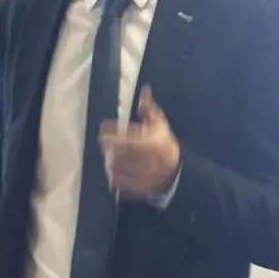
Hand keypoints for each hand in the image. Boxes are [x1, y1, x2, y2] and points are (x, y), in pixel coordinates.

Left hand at [100, 85, 181, 199]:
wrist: (176, 170)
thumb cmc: (164, 143)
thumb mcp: (160, 123)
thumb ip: (149, 108)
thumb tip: (145, 90)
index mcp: (152, 144)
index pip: (127, 139)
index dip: (112, 134)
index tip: (102, 129)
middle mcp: (148, 161)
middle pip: (119, 155)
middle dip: (108, 148)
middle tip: (103, 142)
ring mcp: (143, 176)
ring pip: (118, 170)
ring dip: (109, 162)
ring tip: (108, 155)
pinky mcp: (139, 187)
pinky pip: (121, 184)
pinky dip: (113, 178)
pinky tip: (112, 170)